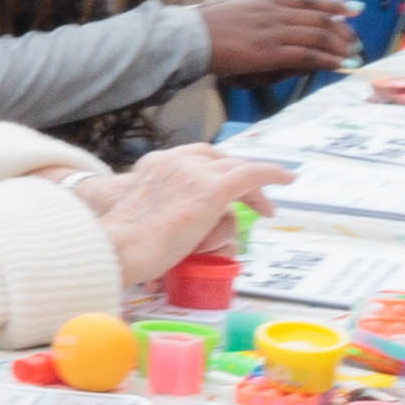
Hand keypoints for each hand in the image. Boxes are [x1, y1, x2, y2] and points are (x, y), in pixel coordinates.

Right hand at [86, 140, 279, 279]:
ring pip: (236, 173)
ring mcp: (195, 173)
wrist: (118, 247)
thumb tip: (176, 236)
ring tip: (266, 209)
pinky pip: (252, 175)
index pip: (195, 157)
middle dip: (238, 176)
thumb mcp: (140, 217)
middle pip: (219, 160)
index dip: (215, 169)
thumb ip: (161, 213)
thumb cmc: (121, 246)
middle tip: (251, 200)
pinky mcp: (212, 189)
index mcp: (155, 164)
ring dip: (253, 192)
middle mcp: (176, 161)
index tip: (224, 184)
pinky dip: (272, 175)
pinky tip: (287, 180)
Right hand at [195, 0, 357, 80]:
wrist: (189, 37)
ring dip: (339, 47)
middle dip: (341, 30)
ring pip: (317, 37)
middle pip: (318, 19)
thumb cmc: (204, 22)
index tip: (352, 10)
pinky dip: (326, 60)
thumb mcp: (233, 0)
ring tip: (352, 56)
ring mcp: (273, 33)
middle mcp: (275, 13)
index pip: (308, 0)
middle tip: (355, 41)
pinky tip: (338, 65)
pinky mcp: (270, 53)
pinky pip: (306, 56)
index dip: (333, 4)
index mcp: (266, 0)